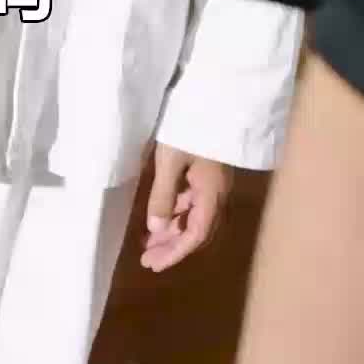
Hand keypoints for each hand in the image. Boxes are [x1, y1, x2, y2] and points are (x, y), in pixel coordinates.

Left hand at [141, 142, 232, 272]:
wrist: (215, 98)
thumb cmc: (191, 129)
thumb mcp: (170, 161)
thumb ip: (162, 196)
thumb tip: (156, 230)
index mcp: (211, 195)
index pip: (195, 236)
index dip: (175, 253)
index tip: (153, 265)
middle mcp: (216, 195)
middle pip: (196, 231)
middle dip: (172, 247)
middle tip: (146, 259)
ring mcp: (212, 184)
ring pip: (193, 218)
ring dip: (172, 232)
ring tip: (147, 242)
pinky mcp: (206, 173)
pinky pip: (192, 203)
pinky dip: (175, 213)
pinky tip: (158, 216)